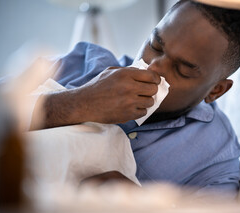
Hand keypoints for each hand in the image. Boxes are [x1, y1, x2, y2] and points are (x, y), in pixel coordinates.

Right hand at [38, 66, 159, 128]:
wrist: (85, 103)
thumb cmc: (97, 86)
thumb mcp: (111, 71)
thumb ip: (129, 71)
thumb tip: (145, 72)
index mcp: (125, 75)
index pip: (151, 76)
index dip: (155, 79)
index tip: (154, 81)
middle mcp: (129, 88)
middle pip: (153, 89)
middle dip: (151, 90)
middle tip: (145, 91)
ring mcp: (129, 102)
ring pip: (150, 102)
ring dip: (145, 101)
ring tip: (137, 99)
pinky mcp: (128, 115)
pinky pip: (143, 112)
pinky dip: (139, 110)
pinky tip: (131, 107)